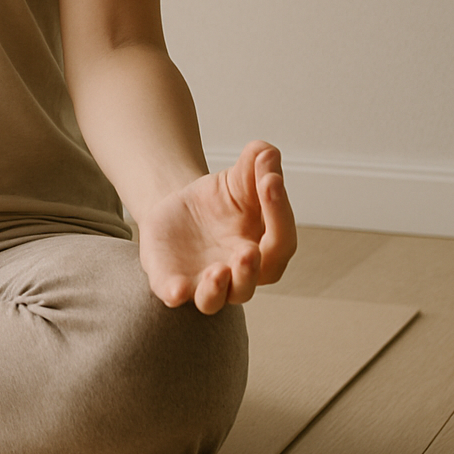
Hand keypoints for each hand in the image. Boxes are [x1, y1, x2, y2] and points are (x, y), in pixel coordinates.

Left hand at [137, 140, 296, 313]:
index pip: (279, 239)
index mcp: (265, 250)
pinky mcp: (173, 282)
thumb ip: (257, 165)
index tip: (269, 179)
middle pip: (252, 280)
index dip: (278, 210)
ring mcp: (205, 282)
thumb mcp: (239, 178)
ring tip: (217, 270)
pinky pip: (175, 296)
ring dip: (218, 289)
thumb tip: (267, 152)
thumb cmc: (220, 200)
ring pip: (215, 300)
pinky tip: (176, 290)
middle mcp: (239, 274)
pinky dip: (177, 294)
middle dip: (251, 268)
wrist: (177, 207)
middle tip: (249, 251)